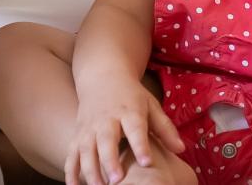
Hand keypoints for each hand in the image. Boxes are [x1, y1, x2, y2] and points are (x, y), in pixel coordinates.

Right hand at [66, 79, 184, 184]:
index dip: (140, 145)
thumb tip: (181, 149)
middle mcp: (106, 119)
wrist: (102, 76)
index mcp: (129, 111)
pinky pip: (71, 154)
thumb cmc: (131, 96)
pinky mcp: (77, 134)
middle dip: (109, 160)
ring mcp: (89, 127)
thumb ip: (165, 128)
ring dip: (89, 169)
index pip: (135, 128)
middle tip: (116, 180)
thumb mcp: (151, 105)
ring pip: (85, 149)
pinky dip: (70, 171)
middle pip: (106, 140)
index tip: (147, 162)